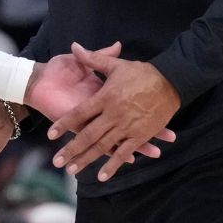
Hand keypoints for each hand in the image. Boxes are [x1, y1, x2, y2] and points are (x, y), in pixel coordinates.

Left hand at [27, 42, 173, 160]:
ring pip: (102, 146)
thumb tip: (74, 46)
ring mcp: (126, 126)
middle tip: (57, 162)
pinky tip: (102, 176)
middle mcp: (113, 114)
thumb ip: (93, 58)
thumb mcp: (116, 64)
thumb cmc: (141, 72)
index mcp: (105, 97)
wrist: (170, 81)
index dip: (65, 124)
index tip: (51, 135)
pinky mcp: (140, 135)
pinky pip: (124, 152)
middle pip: (88, 135)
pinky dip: (113, 165)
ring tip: (72, 170)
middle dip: (71, 149)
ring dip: (87, 159)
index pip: (80, 113)